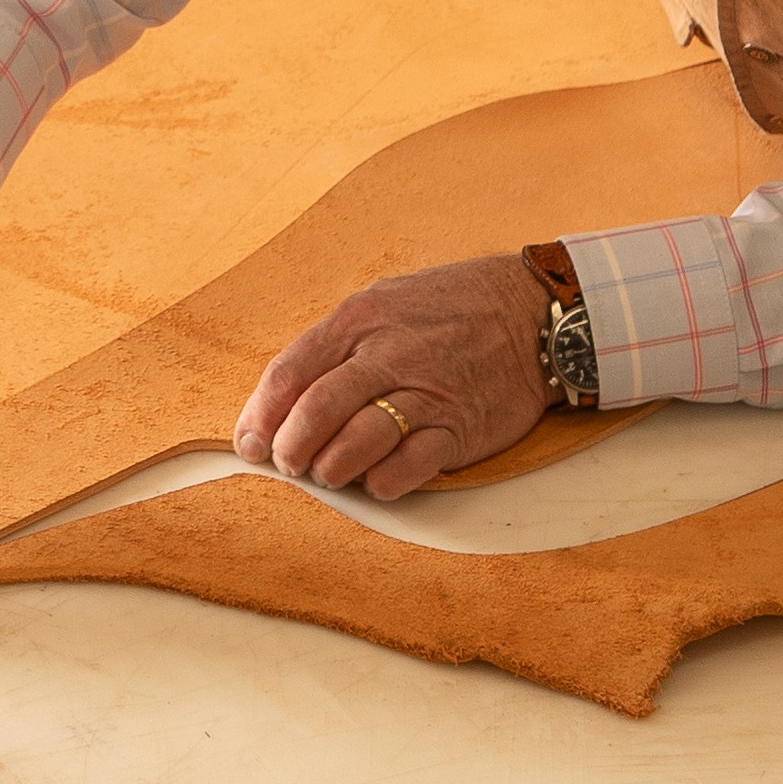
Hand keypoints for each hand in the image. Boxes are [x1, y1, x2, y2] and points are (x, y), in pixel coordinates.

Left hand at [233, 252, 554, 499]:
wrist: (532, 311)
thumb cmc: (449, 307)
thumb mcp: (385, 301)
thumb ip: (337, 343)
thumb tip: (284, 397)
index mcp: (360, 319)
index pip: (290, 372)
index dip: (261, 415)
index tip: (250, 443)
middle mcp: (389, 354)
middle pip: (316, 410)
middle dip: (290, 448)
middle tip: (287, 464)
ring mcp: (427, 392)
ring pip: (357, 442)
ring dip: (330, 468)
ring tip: (328, 473)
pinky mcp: (460, 429)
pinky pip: (409, 466)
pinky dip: (381, 482)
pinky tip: (375, 481)